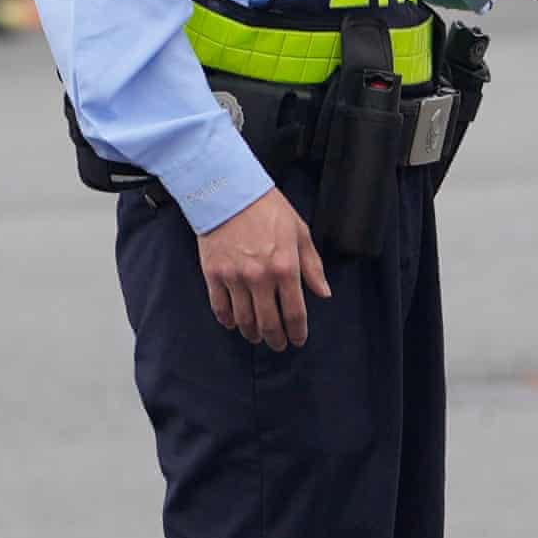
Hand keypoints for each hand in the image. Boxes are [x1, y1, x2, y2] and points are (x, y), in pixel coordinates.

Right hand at [199, 187, 330, 349]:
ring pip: (244, 319)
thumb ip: (312, 266)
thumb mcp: (300, 233)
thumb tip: (323, 293)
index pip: (295, 313)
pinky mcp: (214, 275)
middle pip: (269, 322)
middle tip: (278, 345)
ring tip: (257, 337)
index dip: (297, 332)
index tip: (298, 340)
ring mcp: (235, 278)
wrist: (230, 192)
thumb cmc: (268, 210)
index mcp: (286, 268)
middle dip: (275, 339)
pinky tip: (233, 324)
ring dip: (252, 333)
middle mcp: (260, 278)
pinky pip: (220, 307)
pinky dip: (227, 320)